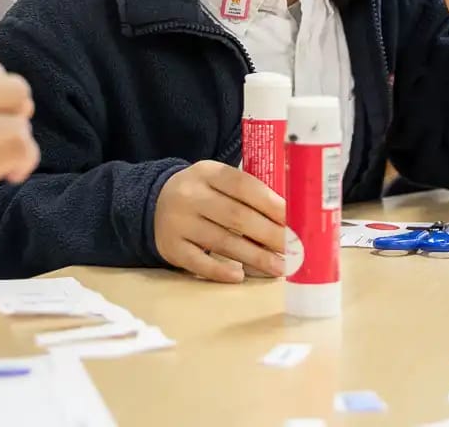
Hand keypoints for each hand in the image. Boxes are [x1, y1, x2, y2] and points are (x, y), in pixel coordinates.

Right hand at [153, 161, 285, 282]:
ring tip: (280, 267)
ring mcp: (178, 222)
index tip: (296, 220)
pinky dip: (220, 270)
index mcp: (207, 172)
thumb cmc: (201, 194)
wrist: (152, 204)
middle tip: (295, 248)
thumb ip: (246, 192)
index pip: (243, 185)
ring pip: (222, 241)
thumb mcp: (216, 180)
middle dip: (270, 234)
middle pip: (237, 216)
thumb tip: (289, 216)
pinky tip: (240, 276)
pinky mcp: (171, 248)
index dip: (272, 204)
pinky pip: (198, 262)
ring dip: (255, 257)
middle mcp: (190, 195)